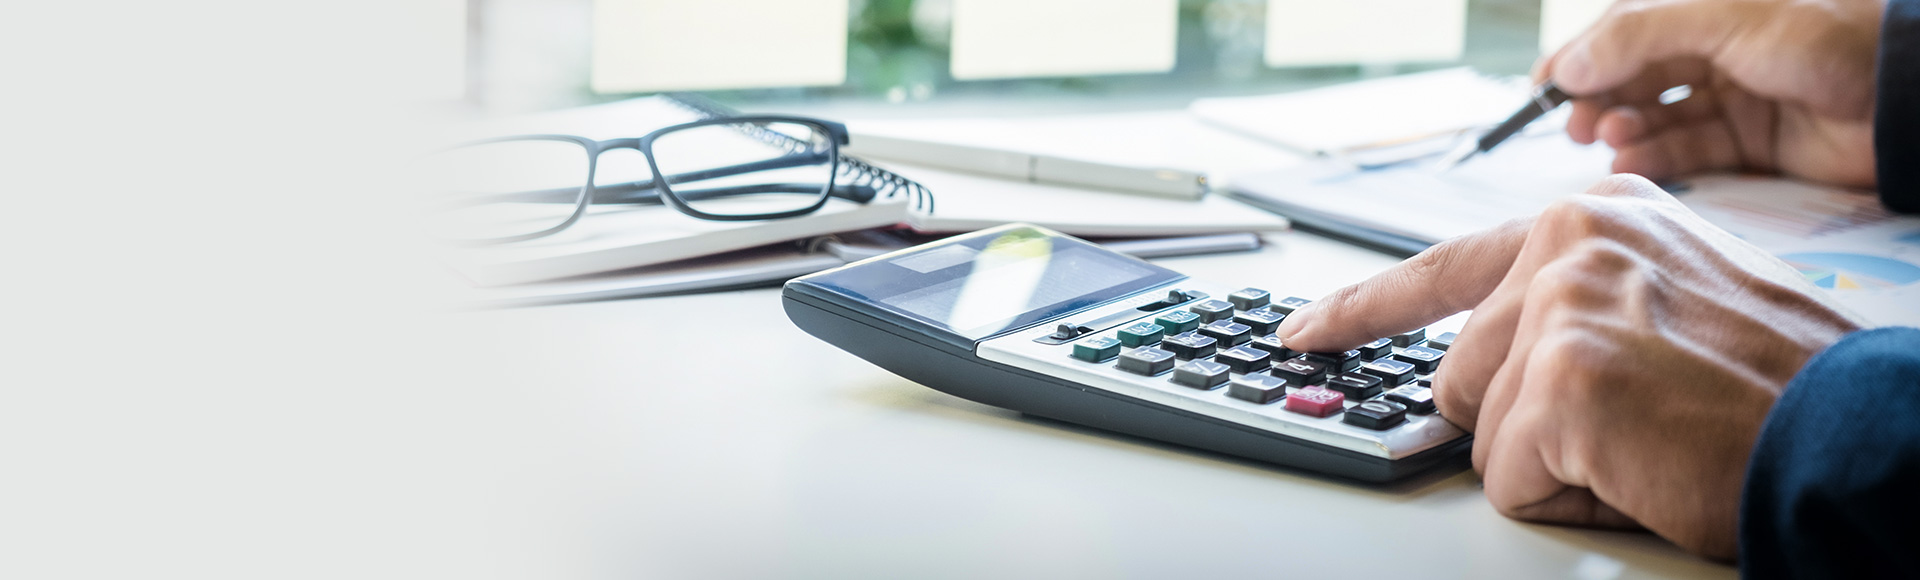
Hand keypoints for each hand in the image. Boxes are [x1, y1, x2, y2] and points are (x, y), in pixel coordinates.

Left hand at [1273, 175, 1859, 558]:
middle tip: (1627, 423)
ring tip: (1646, 440)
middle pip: (1460, 373)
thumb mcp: (1666, 301)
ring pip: (1480, 432)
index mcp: (1593, 218)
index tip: (1307, 331)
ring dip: (1552, 463)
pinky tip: (1639, 468)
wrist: (1849, 440)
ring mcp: (1560, 306)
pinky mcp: (1560, 382)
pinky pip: (1506, 480)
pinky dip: (1568, 499)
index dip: (1364, 310)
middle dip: (1522, 422)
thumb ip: (1570, 305)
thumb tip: (1481, 362)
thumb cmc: (1771, 388)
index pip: (1444, 267)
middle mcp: (1570, 242)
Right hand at [1542, 0, 1884, 186]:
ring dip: (1625, 129)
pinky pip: (1687, 151)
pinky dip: (1655, 157)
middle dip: (1600, 99)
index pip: (1625, 29)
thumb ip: (1639, 37)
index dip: (1582, 57)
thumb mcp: (1723, 19)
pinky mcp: (1749, 143)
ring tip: (1610, 139)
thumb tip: (1567, 65)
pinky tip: (1632, 161)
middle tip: (1577, 123)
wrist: (1903, 97)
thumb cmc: (1827, 37)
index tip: (1544, 87)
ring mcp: (1732, 96)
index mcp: (1707, 9)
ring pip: (1657, 116)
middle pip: (1636, 76)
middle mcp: (1717, 49)